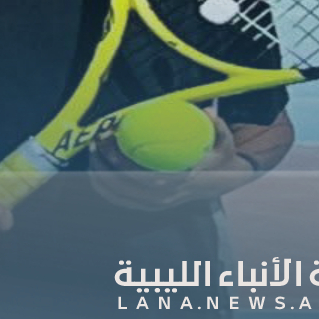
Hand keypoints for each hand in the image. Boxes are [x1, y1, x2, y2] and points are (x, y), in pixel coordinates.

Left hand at [89, 109, 248, 210]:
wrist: (220, 182)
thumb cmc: (219, 156)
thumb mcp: (225, 142)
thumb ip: (218, 127)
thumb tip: (208, 111)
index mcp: (183, 182)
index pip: (152, 178)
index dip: (128, 163)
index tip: (115, 140)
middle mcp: (168, 196)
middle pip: (130, 185)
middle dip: (108, 164)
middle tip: (97, 142)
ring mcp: (157, 204)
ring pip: (122, 195)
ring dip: (101, 175)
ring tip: (92, 152)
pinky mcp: (148, 206)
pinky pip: (121, 199)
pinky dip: (105, 186)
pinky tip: (94, 167)